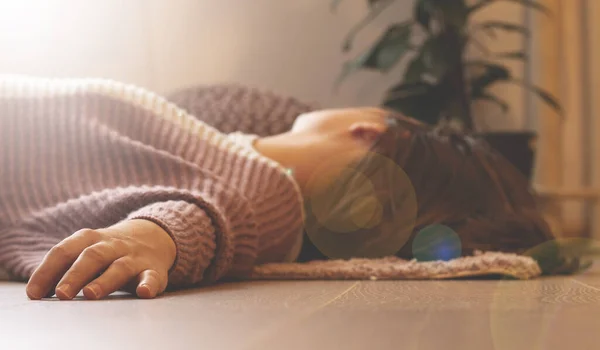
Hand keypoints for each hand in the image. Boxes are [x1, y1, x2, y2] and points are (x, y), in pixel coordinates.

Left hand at [26, 219, 175, 299]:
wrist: (154, 236)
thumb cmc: (109, 252)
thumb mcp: (87, 251)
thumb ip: (64, 268)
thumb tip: (36, 292)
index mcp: (90, 239)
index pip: (65, 251)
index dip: (47, 271)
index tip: (34, 294)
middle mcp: (112, 245)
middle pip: (92, 256)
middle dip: (75, 275)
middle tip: (62, 294)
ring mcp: (134, 257)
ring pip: (119, 266)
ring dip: (105, 280)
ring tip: (90, 294)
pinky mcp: (153, 270)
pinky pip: (152, 276)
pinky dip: (148, 284)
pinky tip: (143, 292)